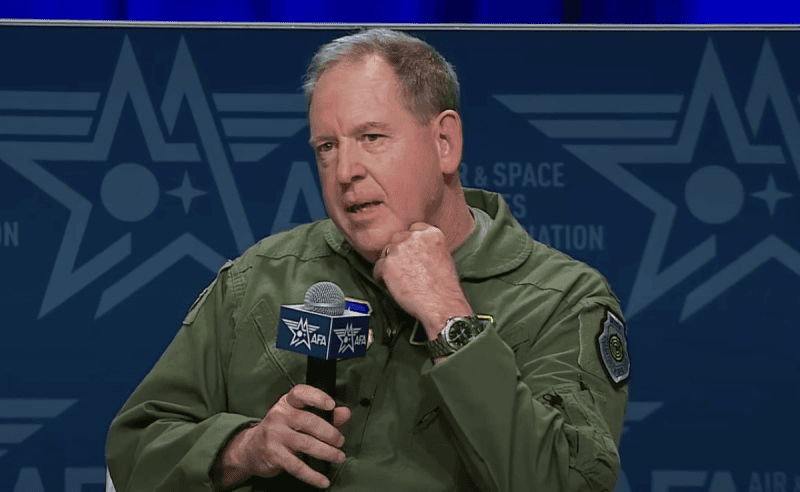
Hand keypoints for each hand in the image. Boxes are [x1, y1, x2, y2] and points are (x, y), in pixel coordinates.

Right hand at [223, 384, 350, 488]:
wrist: (251, 448)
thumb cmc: (281, 429)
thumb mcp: (299, 417)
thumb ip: (325, 415)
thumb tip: (345, 413)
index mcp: (287, 403)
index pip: (301, 393)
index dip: (317, 397)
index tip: (332, 404)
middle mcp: (279, 416)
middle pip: (309, 422)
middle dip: (330, 433)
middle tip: (340, 441)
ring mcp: (275, 435)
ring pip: (306, 444)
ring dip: (327, 452)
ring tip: (338, 456)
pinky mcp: (273, 455)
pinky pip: (297, 466)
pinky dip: (312, 475)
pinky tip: (323, 479)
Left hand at [372, 222, 472, 337]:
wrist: (441, 304)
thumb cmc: (445, 288)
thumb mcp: (445, 258)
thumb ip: (430, 248)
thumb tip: (419, 250)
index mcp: (432, 234)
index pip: (414, 228)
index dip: (410, 241)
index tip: (409, 249)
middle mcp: (415, 238)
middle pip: (398, 238)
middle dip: (398, 251)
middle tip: (402, 265)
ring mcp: (400, 250)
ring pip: (386, 252)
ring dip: (389, 262)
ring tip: (396, 276)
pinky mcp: (387, 264)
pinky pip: (377, 267)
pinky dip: (381, 275)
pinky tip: (389, 282)